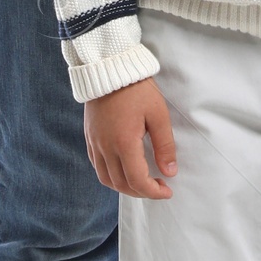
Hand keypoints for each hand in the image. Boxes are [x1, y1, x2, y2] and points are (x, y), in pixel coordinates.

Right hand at [84, 79, 177, 197]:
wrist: (109, 67)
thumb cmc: (137, 89)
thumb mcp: (159, 115)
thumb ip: (165, 146)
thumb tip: (170, 171)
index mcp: (124, 143)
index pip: (137, 181)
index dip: (153, 192)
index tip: (167, 190)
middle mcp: (106, 147)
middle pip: (121, 184)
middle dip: (141, 193)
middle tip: (158, 188)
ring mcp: (95, 143)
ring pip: (106, 179)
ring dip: (125, 187)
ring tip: (142, 183)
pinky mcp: (90, 137)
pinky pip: (97, 166)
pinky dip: (111, 175)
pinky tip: (124, 170)